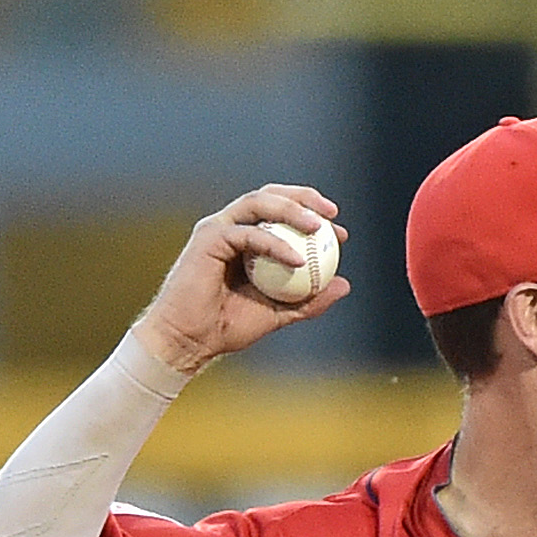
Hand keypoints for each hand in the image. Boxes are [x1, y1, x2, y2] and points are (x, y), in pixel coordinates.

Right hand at [128, 185, 348, 376]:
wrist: (190, 341)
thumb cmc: (228, 327)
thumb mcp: (279, 313)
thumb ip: (309, 300)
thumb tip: (345, 285)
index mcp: (246, 239)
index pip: (281, 213)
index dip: (312, 215)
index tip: (341, 233)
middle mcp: (231, 227)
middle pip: (270, 196)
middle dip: (304, 197)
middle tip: (332, 215)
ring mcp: (218, 229)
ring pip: (258, 203)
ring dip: (291, 209)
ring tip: (319, 226)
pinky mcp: (207, 238)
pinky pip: (249, 234)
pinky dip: (275, 245)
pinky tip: (299, 259)